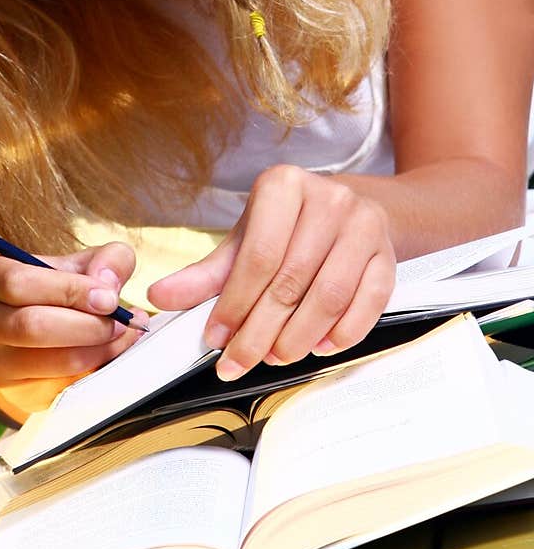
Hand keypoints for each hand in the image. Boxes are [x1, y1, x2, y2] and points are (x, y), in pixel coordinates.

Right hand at [0, 241, 146, 417]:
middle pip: (32, 326)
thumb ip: (107, 260)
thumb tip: (108, 283)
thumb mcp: (83, 264)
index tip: (108, 298)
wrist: (38, 331)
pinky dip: (95, 370)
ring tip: (122, 336)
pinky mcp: (15, 393)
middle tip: (120, 322)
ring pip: (50, 362)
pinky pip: (62, 387)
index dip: (69, 290)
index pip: (19, 283)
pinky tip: (110, 354)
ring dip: (98, 350)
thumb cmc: (61, 290)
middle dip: (87, 325)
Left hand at [147, 165, 396, 379]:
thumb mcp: (245, 238)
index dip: (234, 304)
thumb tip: (161, 297)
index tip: (215, 338)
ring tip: (276, 357)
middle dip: (261, 331)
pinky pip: (369, 301)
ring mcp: (364, 224)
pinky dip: (343, 332)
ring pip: (329, 295)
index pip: (257, 256)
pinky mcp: (388, 253)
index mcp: (283, 186)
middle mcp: (328, 199)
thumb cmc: (290, 226)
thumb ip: (206, 273)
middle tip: (240, 361)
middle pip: (290, 281)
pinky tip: (320, 347)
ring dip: (300, 336)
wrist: (353, 207)